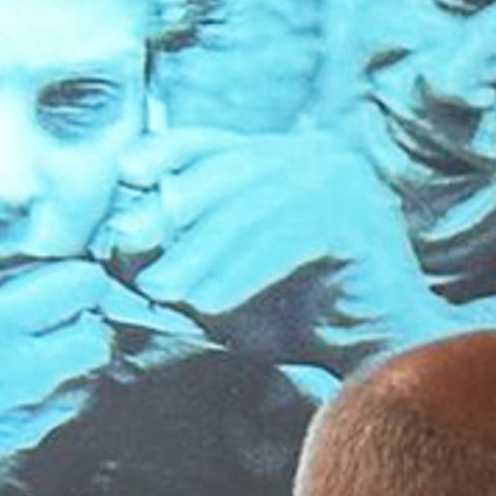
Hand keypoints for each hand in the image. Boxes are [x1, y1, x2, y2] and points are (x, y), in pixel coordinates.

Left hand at [108, 129, 434, 366]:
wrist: (377, 355)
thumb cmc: (292, 315)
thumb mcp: (222, 275)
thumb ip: (178, 250)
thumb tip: (118, 238)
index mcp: (284, 154)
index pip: (211, 141)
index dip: (165, 151)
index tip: (125, 174)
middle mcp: (319, 155)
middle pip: (228, 172)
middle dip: (172, 212)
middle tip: (127, 246)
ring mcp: (347, 183)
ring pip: (253, 210)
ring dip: (202, 254)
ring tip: (164, 292)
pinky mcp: (363, 222)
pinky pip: (290, 242)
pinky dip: (245, 274)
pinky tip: (211, 307)